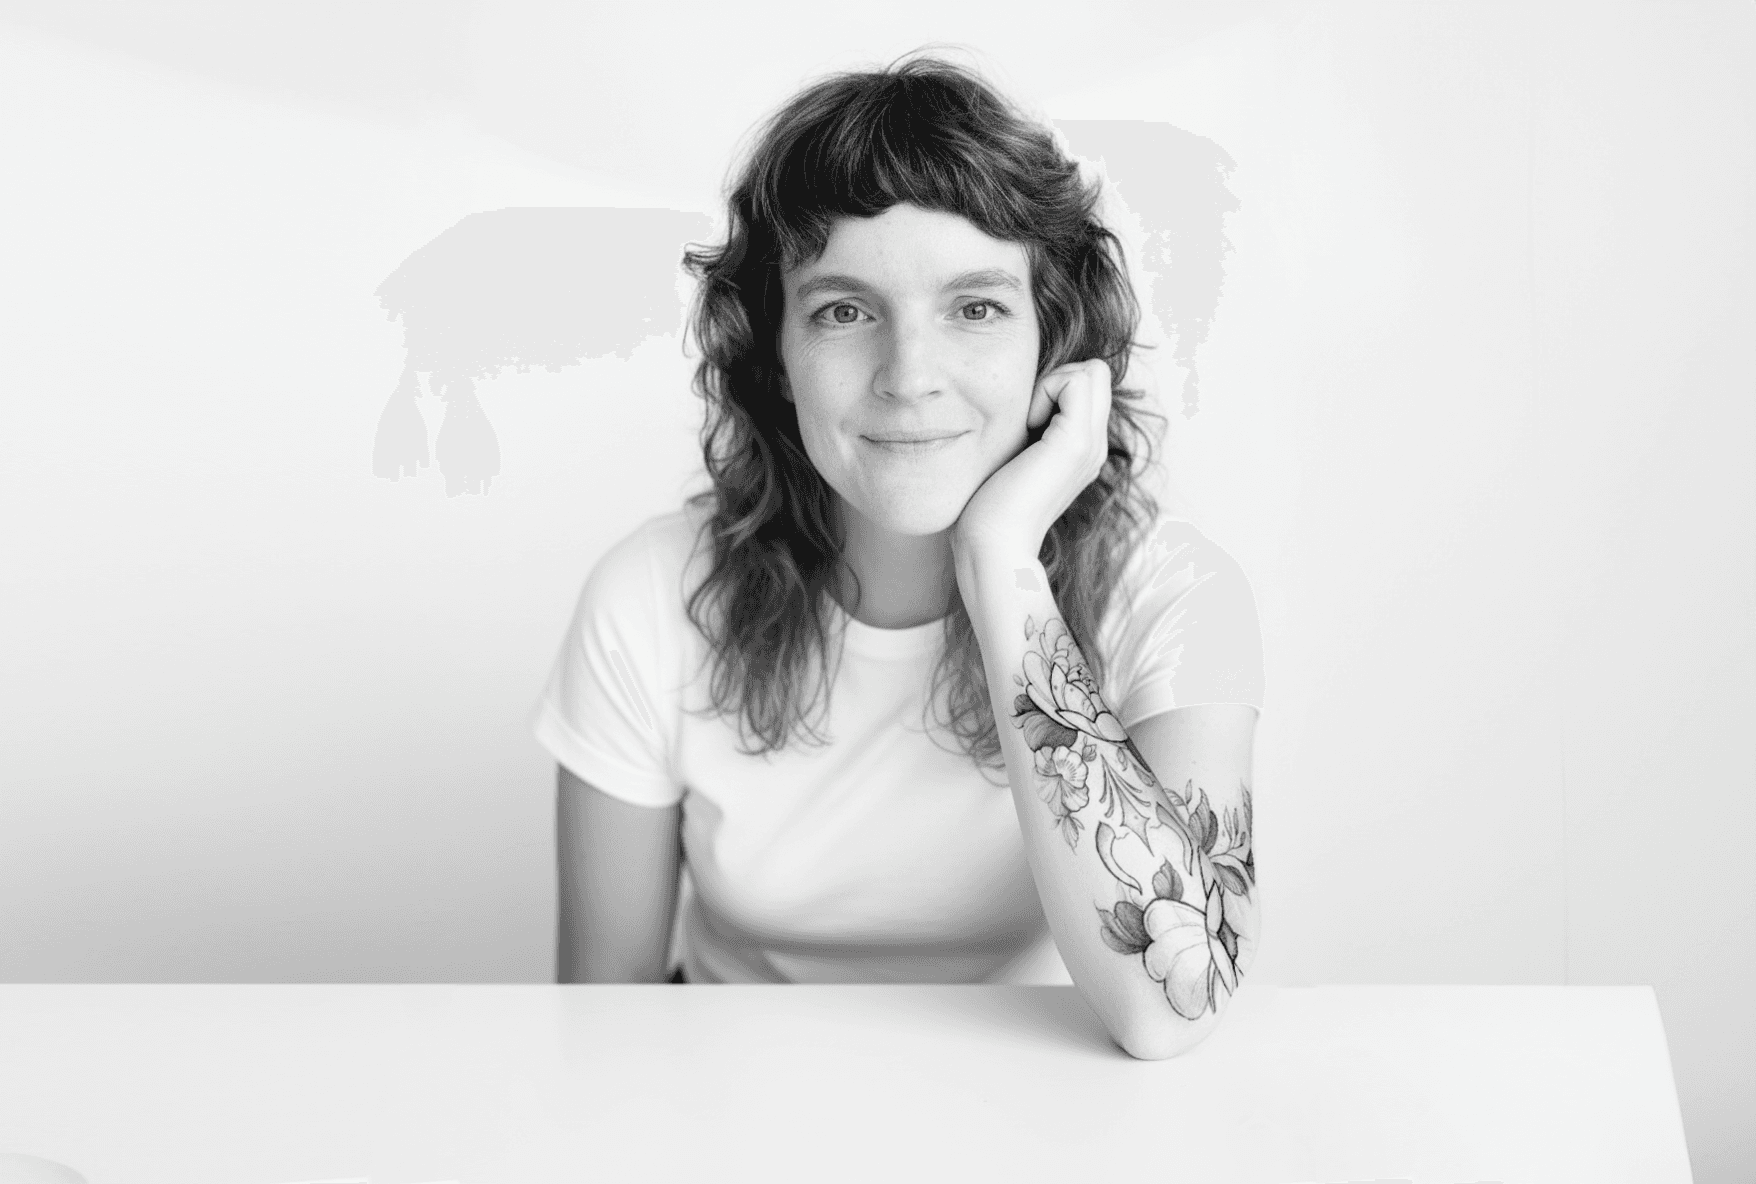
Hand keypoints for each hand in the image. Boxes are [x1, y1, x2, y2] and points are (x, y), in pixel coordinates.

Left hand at [952, 358, 1113, 562]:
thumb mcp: (1015, 456)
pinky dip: (1046, 390)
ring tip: (1027, 424)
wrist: (993, 545)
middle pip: (1096, 373)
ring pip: (1091, 371)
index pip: (1089, 384)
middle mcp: (1096, 446)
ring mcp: (1091, 445)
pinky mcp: (1076, 443)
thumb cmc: (988, 506)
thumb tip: (1019, 400)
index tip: (1025, 420)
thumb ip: (1029, 429)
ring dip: (1051, 384)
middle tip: (1027, 415)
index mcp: (1082, 449)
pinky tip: (1026, 427)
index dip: (1056, 385)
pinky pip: (1076, 381)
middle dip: (1058, 377)